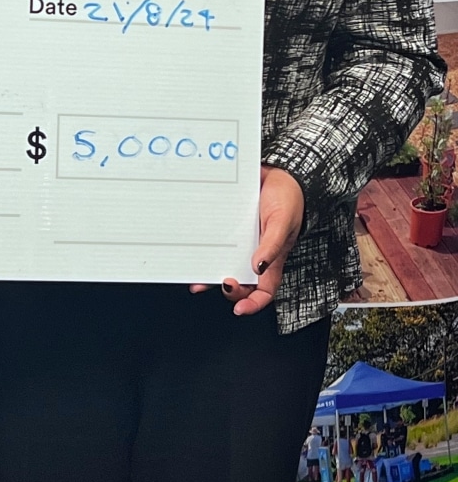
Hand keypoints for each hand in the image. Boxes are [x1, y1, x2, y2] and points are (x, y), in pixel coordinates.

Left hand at [190, 165, 304, 316]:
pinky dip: (204, 249)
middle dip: (230, 289)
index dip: (253, 303)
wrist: (278, 172)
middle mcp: (254, 253)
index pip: (265, 290)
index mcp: (272, 258)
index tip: (240, 309)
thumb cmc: (288, 198)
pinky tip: (194, 251)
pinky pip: (214, 242)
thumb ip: (272, 246)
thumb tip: (258, 267)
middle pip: (241, 282)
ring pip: (223, 264)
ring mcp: (240, 241)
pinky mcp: (228, 227)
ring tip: (198, 280)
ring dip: (210, 275)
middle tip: (223, 282)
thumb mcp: (282, 222)